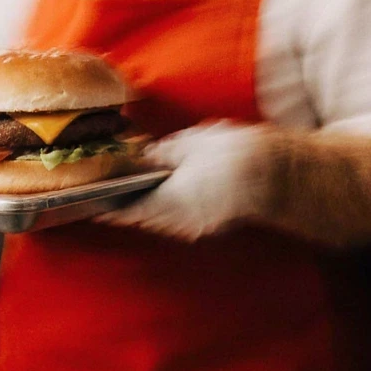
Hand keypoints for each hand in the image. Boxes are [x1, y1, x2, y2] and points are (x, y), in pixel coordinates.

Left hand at [99, 121, 270, 241]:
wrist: (277, 173)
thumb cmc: (233, 153)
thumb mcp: (192, 143)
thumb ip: (165, 153)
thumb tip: (147, 157)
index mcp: (170, 200)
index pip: (130, 211)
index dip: (109, 210)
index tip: (93, 209)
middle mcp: (181, 221)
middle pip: (145, 219)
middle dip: (127, 211)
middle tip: (108, 201)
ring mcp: (199, 226)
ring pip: (163, 222)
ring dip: (146, 213)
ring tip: (131, 199)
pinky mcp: (214, 224)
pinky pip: (181, 222)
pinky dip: (166, 212)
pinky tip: (164, 199)